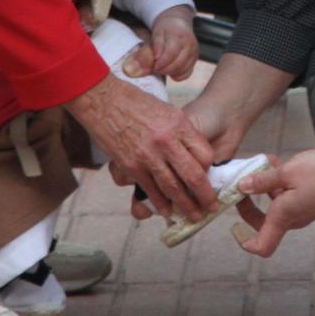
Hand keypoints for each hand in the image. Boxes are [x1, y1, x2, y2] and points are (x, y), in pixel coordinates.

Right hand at [66, 73, 218, 220]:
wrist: (103, 99)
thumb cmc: (135, 102)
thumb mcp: (167, 110)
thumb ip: (181, 132)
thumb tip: (192, 153)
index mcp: (179, 125)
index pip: (204, 155)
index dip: (209, 169)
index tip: (209, 177)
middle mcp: (167, 141)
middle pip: (194, 176)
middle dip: (205, 196)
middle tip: (211, 207)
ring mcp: (148, 156)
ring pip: (173, 188)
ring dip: (185, 206)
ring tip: (194, 216)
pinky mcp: (131, 166)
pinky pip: (150, 189)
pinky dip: (160, 203)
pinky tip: (167, 211)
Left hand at [147, 6, 198, 79]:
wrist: (177, 22)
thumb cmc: (163, 29)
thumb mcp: (151, 37)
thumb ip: (143, 54)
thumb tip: (130, 71)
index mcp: (178, 35)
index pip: (169, 54)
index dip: (158, 62)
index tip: (152, 64)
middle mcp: (189, 44)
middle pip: (177, 64)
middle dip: (163, 68)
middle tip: (154, 66)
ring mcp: (194, 52)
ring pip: (182, 70)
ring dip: (169, 71)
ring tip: (160, 66)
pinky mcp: (195, 59)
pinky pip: (186, 74)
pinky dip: (176, 74)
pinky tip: (169, 69)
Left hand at [231, 145, 314, 256]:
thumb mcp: (287, 172)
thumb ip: (262, 180)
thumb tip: (242, 186)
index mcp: (283, 216)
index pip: (261, 245)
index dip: (244, 242)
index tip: (234, 226)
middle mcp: (292, 219)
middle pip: (262, 223)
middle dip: (249, 206)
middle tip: (243, 186)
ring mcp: (301, 211)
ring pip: (274, 206)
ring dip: (265, 188)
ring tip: (263, 164)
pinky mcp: (309, 202)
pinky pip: (286, 198)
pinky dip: (278, 184)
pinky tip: (277, 163)